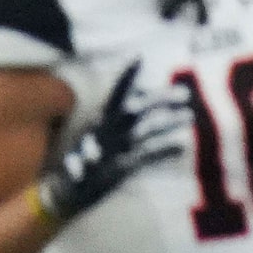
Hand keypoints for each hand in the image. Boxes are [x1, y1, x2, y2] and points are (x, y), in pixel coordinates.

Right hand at [37, 63, 186, 224]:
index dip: (125, 79)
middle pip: (135, 110)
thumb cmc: (83, 165)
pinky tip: (181, 147)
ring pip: (144, 131)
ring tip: (189, 115)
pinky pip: (144, 158)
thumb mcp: (97, 141)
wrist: (62, 193)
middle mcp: (105, 132)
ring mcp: (112, 150)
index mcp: (100, 124)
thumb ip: (112, 126)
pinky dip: (163, 152)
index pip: (113, 96)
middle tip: (185, 93)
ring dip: (168, 122)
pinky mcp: (118, 169)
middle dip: (159, 100)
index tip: (138, 58)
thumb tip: (127, 109)